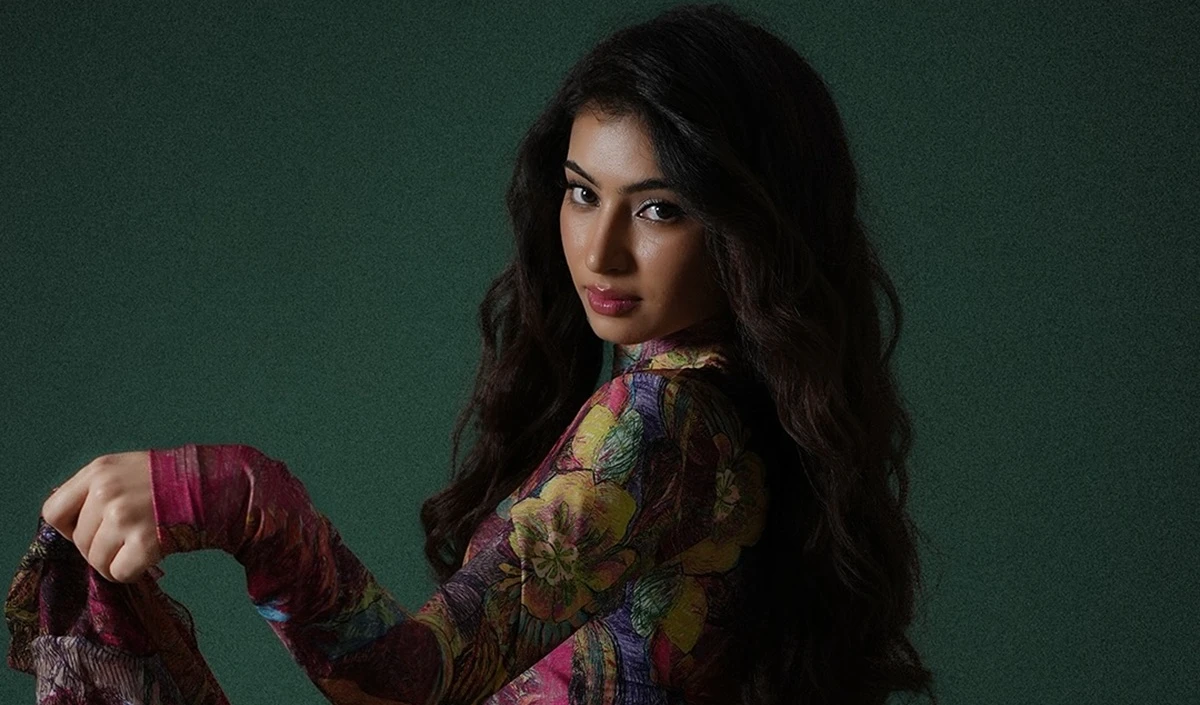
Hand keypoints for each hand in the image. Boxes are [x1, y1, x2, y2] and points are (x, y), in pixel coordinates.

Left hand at [41, 450, 162, 582]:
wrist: (217, 483)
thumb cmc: (173, 480)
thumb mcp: (126, 469)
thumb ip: (96, 490)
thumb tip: (69, 528)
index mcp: (98, 471)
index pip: (53, 512)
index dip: (70, 529)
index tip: (94, 529)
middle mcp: (106, 491)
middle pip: (80, 542)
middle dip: (101, 549)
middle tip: (129, 539)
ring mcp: (124, 516)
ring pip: (97, 562)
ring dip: (117, 562)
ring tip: (142, 545)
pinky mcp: (144, 540)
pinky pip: (119, 573)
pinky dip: (133, 571)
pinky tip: (150, 555)